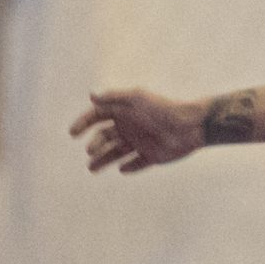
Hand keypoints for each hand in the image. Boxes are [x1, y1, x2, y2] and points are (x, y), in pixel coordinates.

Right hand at [70, 89, 205, 173]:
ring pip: (116, 153)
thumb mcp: (136, 100)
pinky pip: (137, 163)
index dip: (83, 123)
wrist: (191, 126)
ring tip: (92, 168)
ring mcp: (141, 142)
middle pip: (104, 138)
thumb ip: (113, 98)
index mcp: (124, 112)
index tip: (73, 133)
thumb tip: (90, 95)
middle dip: (94, 145)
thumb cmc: (162, 110)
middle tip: (91, 150)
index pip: (97, 116)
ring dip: (103, 160)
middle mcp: (130, 128)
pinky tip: (123, 168)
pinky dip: (129, 167)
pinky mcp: (153, 156)